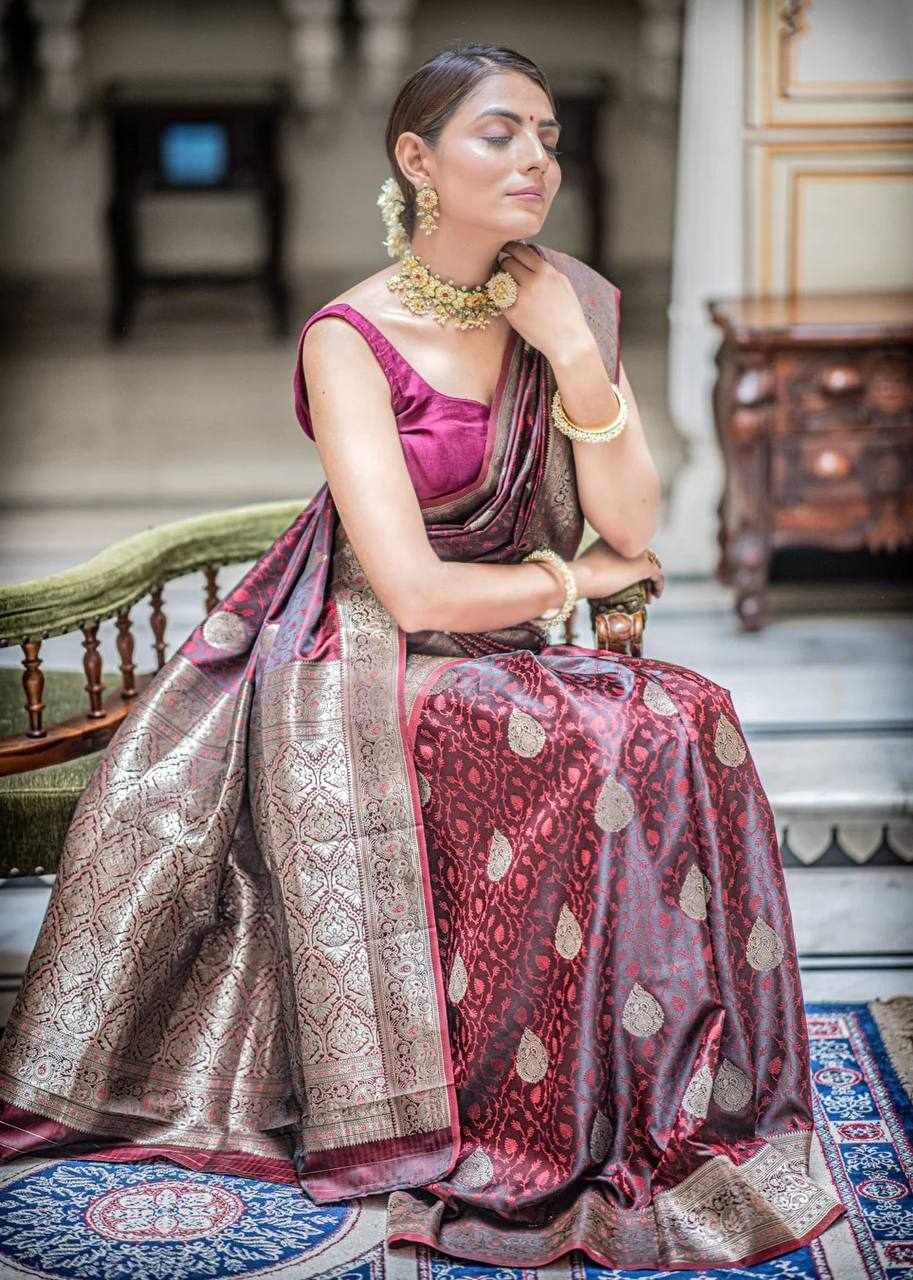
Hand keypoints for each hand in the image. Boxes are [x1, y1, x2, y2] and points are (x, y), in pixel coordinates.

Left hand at [495, 241, 592, 361]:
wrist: (568, 340)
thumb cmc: (568, 313)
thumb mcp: (562, 283)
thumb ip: (546, 269)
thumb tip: (530, 256)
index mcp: (546, 272)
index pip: (521, 251)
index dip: (511, 248)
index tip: (506, 249)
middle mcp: (532, 282)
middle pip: (508, 263)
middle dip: (506, 265)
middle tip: (507, 270)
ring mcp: (520, 298)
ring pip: (501, 280)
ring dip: (502, 280)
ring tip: (509, 286)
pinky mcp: (513, 313)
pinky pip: (500, 298)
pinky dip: (502, 297)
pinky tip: (510, 301)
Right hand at [572, 538, 662, 600]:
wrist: (580, 577)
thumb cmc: (578, 573)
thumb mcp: (586, 562)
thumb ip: (594, 562)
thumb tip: (587, 573)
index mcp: (613, 538)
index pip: (628, 551)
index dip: (630, 566)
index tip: (626, 580)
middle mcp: (628, 543)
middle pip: (641, 558)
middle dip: (642, 575)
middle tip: (641, 590)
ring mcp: (637, 553)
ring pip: (650, 567)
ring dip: (650, 582)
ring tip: (647, 597)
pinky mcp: (644, 566)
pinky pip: (657, 575)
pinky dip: (658, 585)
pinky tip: (655, 596)